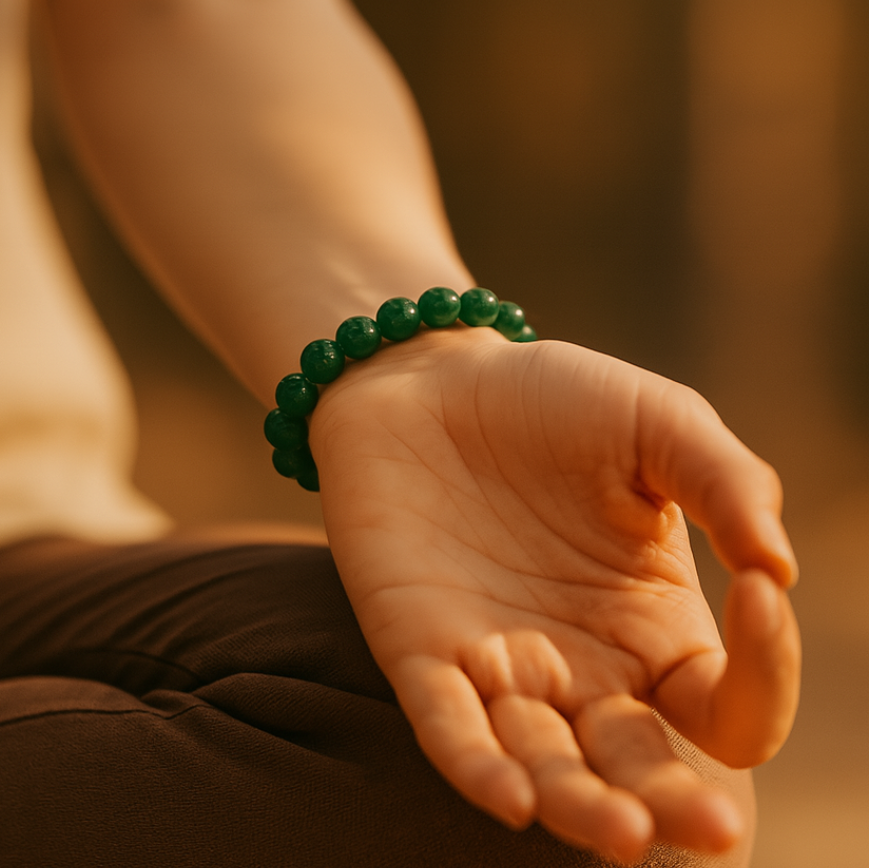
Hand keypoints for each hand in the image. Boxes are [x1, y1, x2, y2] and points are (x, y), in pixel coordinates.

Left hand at [311, 329, 799, 864]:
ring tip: (617, 827)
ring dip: (578, 803)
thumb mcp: (655, 422)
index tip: (756, 591)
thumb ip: (724, 480)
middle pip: (638, 767)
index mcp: (654, 624)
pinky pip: (448, 726)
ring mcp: (498, 664)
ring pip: (545, 764)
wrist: (429, 376)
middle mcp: (582, 665)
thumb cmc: (549, 399)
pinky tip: (510, 795)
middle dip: (673, 805)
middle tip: (709, 828)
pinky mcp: (419, 649)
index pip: (728, 702)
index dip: (764, 667)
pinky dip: (475, 764)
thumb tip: (779, 567)